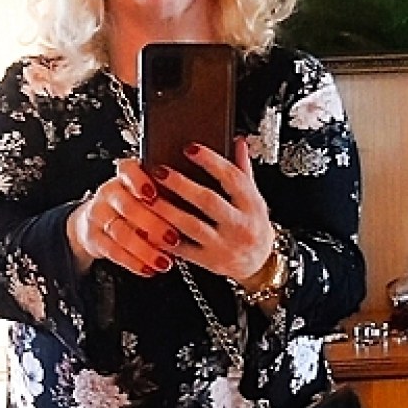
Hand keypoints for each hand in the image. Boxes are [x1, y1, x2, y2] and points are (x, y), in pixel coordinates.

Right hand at [66, 158, 180, 275]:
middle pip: (128, 206)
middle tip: (173, 238)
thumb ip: (167, 194)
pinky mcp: (94, 238)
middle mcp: (109, 193)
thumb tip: (197, 201)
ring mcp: (98, 216)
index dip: (139, 181)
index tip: (154, 194)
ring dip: (145, 249)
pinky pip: (112, 251)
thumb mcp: (149, 194)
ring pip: (120, 232)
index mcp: (125, 176)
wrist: (99, 220)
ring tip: (165, 261)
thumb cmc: (135, 204)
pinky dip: (133, 262)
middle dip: (152, 224)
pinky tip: (149, 269)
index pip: (127, 170)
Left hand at [147, 137, 275, 282]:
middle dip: (181, 184)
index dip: (211, 161)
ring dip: (167, 210)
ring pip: (192, 226)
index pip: (232, 178)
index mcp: (252, 205)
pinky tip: (149, 225)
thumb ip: (243, 170)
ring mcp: (224, 245)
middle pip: (208, 201)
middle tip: (159, 171)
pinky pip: (184, 250)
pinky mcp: (209, 261)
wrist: (259, 265)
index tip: (190, 148)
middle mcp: (240, 225)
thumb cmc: (254, 227)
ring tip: (148, 196)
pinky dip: (165, 238)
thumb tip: (237, 141)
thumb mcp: (255, 198)